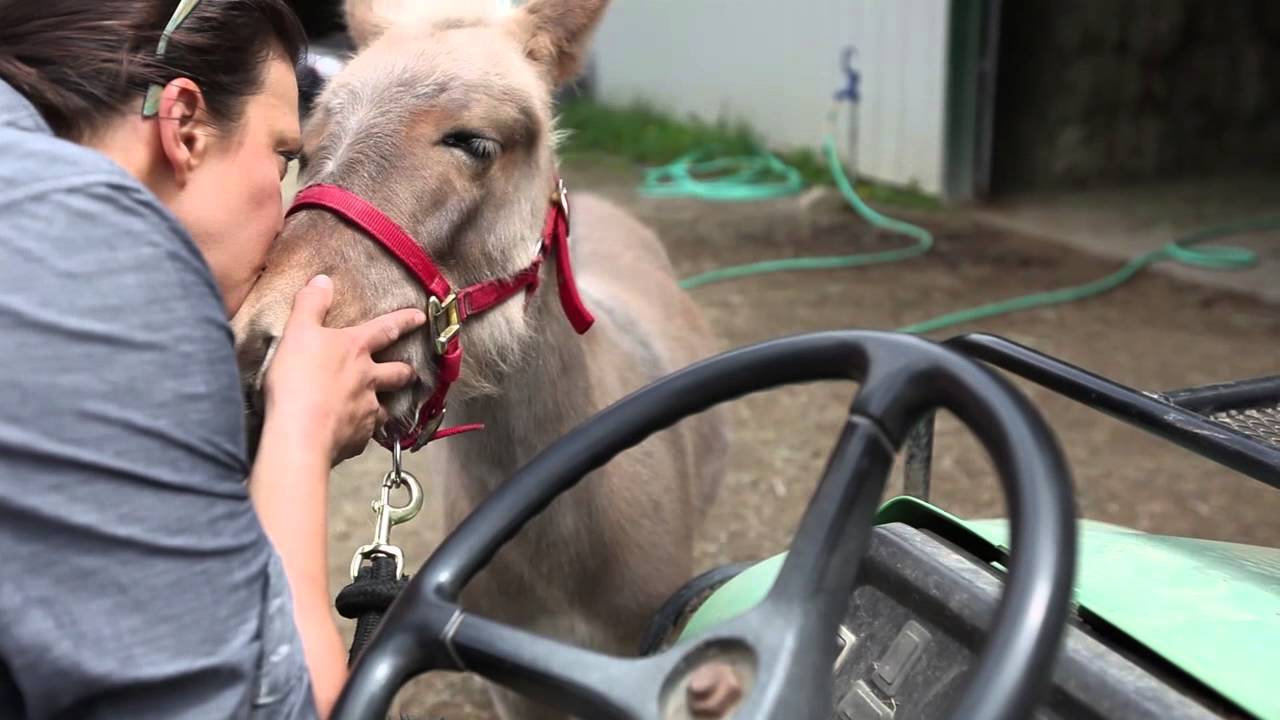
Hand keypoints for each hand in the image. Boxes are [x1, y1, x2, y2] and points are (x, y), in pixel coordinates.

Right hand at [262, 275, 424, 463]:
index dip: (404, 320)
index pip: (387, 328)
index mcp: (356, 348)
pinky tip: (353, 434)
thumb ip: (310, 304)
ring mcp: (368, 409)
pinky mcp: (360, 437)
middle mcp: (369, 378)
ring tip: (382, 408)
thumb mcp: (297, 331)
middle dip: (405, 371)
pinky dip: (361, 432)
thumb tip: (323, 280)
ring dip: (386, 406)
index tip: (420, 318)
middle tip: (410, 372)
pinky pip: (366, 433)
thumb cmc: (297, 378)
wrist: (300, 432)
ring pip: (386, 407)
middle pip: (398, 373)